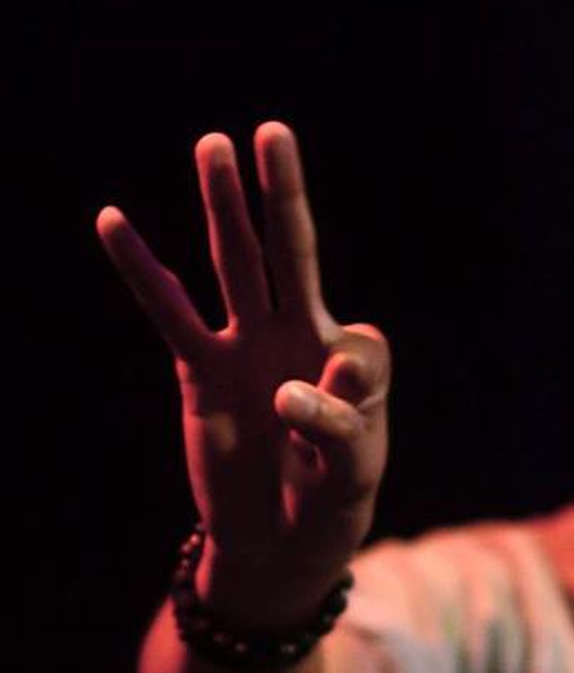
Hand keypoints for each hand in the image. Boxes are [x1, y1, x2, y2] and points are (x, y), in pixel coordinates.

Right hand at [98, 123, 388, 619]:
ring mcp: (250, 347)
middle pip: (291, 253)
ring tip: (212, 144)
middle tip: (273, 131)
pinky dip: (143, 270)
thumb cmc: (330, 502)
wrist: (280, 541)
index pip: (361, 348)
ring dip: (223, 208)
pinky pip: (170, 313)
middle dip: (282, 196)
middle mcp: (302, 337)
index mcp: (357, 359)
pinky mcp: (203, 370)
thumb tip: (294, 387)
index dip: (349, 391)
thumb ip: (338, 424)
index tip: (332, 435)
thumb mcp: (352, 470)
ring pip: (235, 266)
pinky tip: (114, 221)